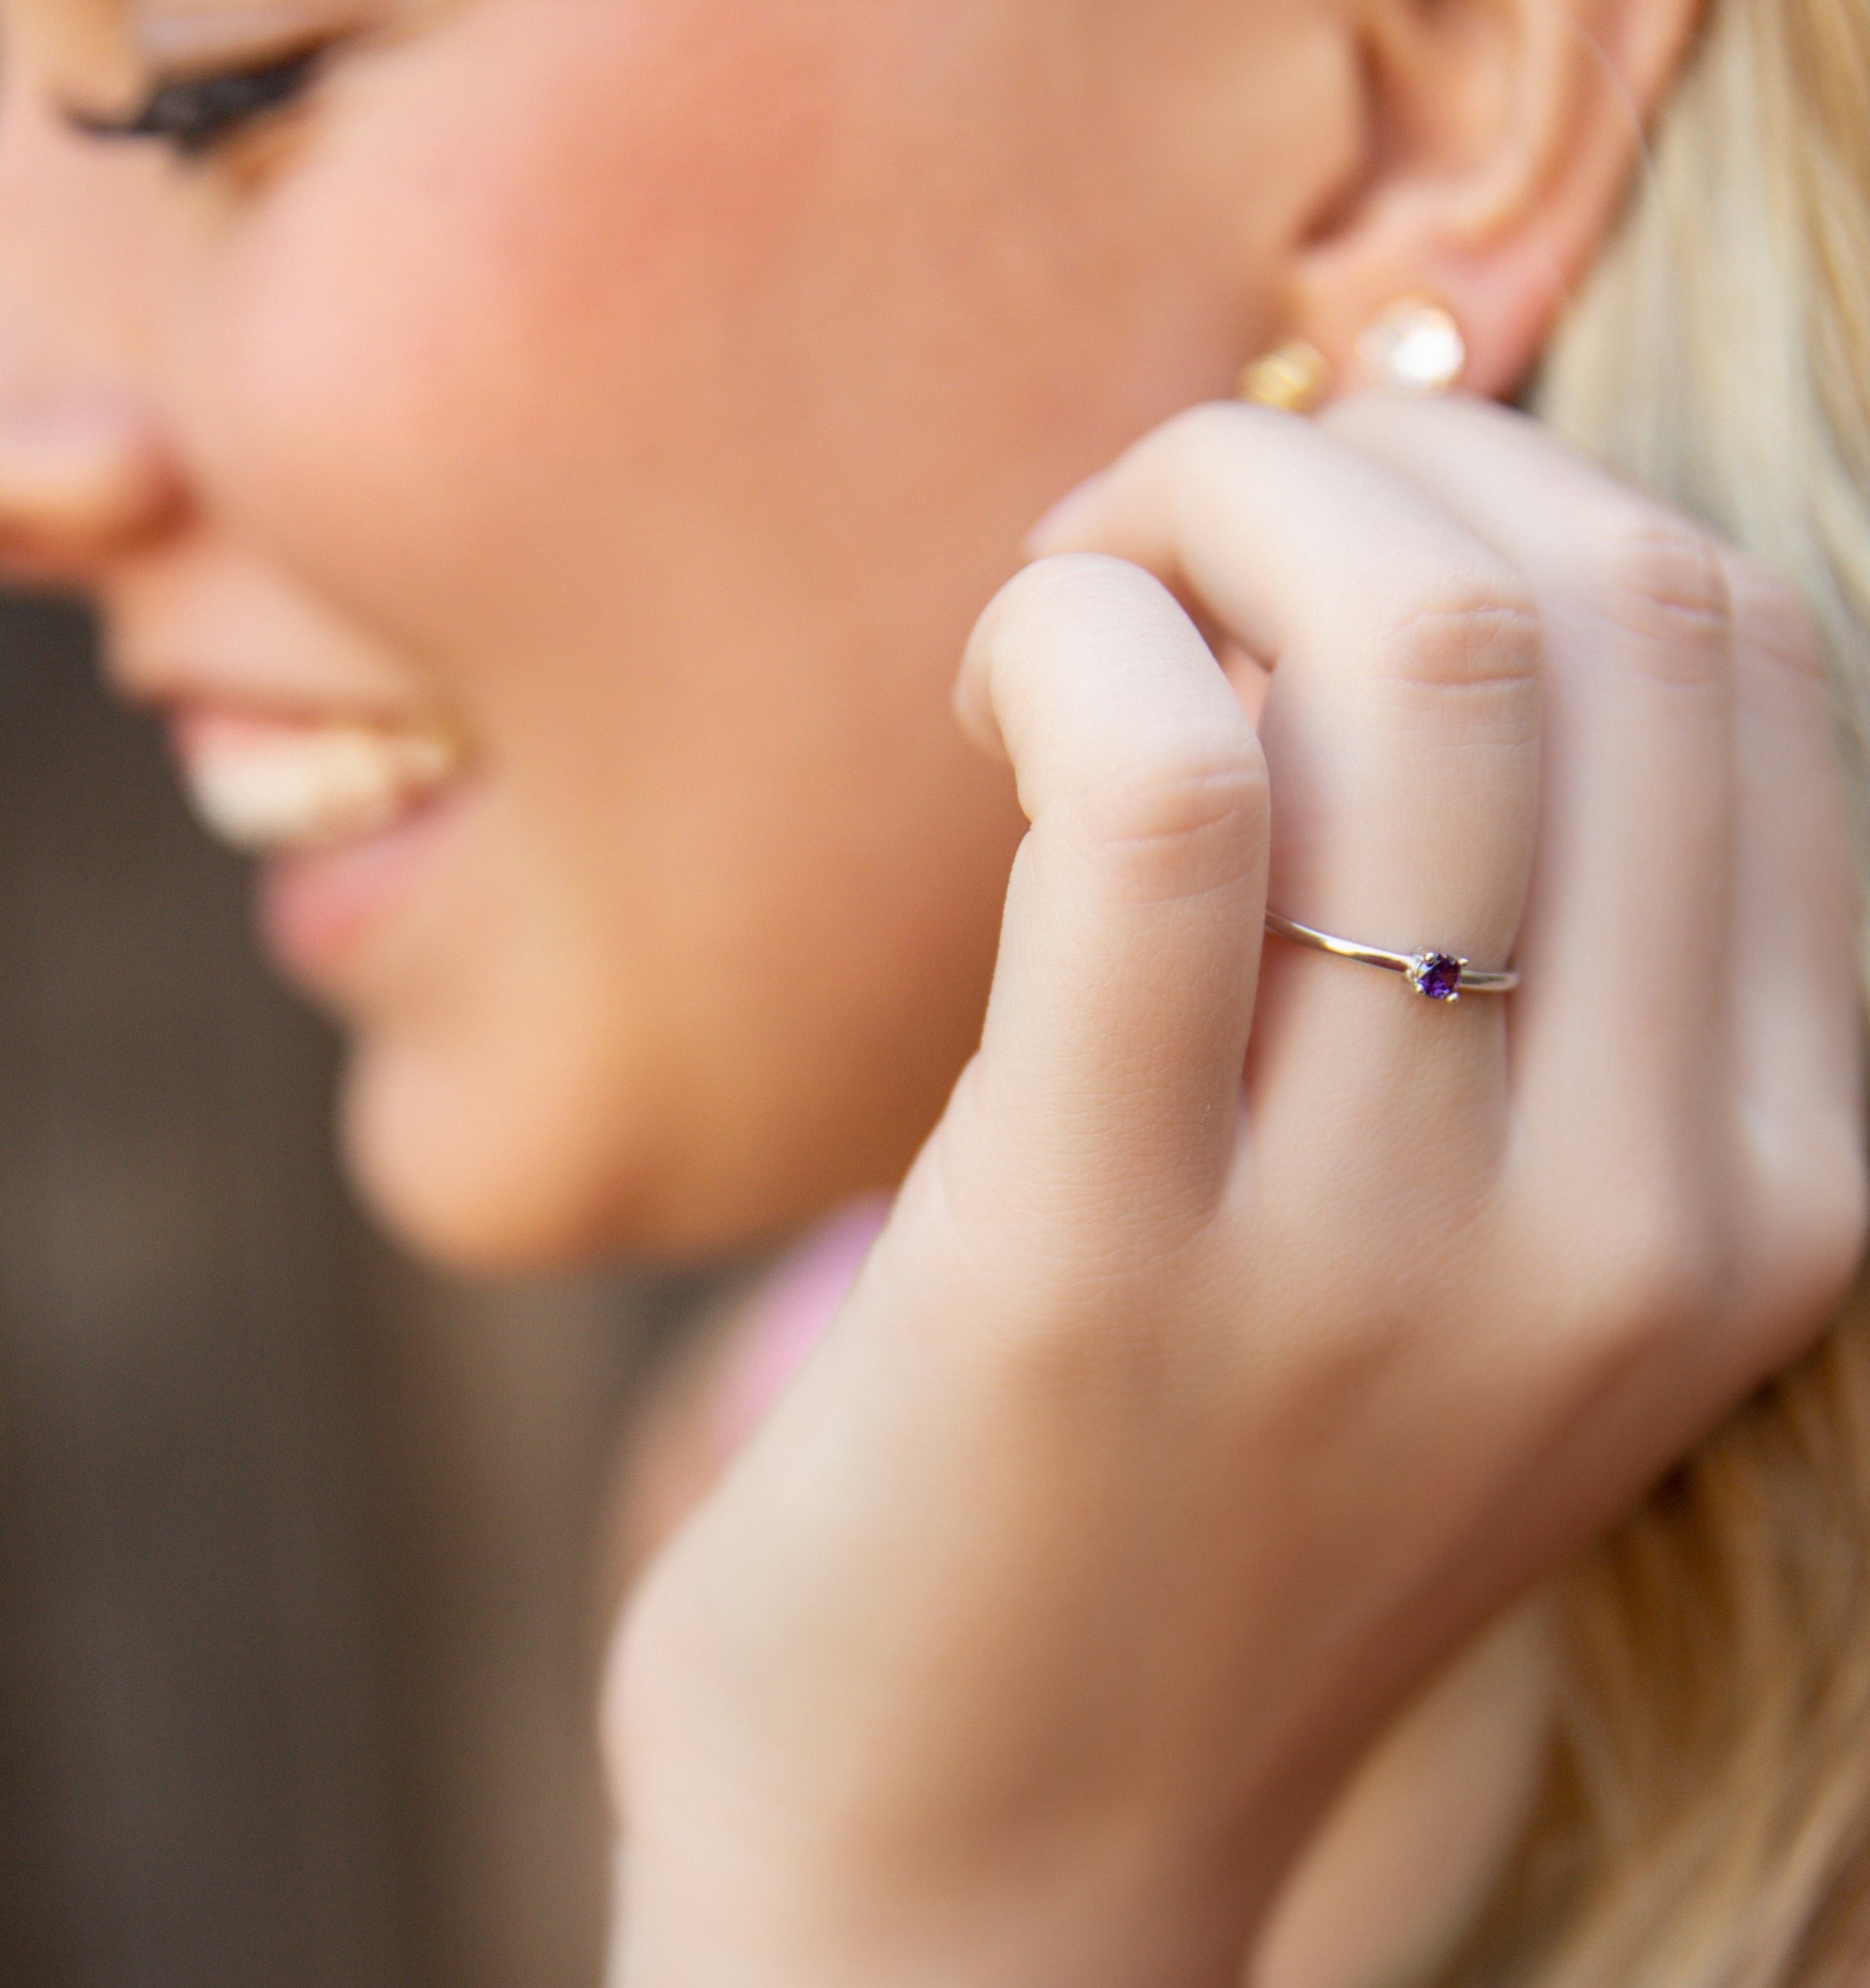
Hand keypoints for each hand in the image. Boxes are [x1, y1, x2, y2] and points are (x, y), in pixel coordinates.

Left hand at [602, 398, 1866, 1986]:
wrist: (986, 1868)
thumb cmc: (1190, 1518)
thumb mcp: (1455, 1261)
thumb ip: (1520, 972)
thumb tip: (1411, 578)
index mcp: (1763, 1186)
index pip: (1752, 656)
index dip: (1516, 492)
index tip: (1306, 556)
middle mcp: (1636, 1215)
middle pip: (1600, 597)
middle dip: (1352, 456)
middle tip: (1152, 548)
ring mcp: (1387, 1255)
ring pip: (1413, 646)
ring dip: (1200, 508)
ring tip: (1060, 614)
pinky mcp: (1095, 1264)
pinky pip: (1158, 796)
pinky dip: (1068, 644)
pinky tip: (982, 695)